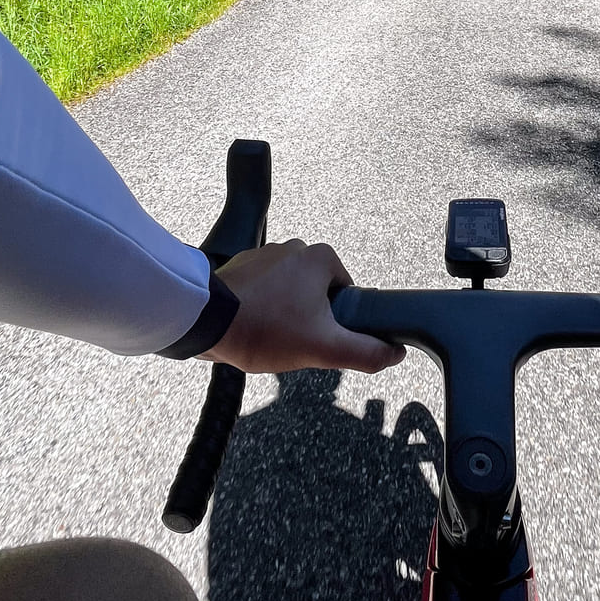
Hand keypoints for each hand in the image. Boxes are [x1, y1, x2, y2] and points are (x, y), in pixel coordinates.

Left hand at [201, 239, 406, 375]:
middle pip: (317, 294)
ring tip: (268, 336)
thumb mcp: (324, 348)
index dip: (338, 322)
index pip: (347, 294)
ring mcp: (264, 254)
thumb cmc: (264, 329)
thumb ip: (366, 352)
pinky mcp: (240, 266)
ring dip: (283, 314)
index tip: (319, 338)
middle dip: (309, 319)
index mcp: (321, 258)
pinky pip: (263, 291)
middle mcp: (295, 247)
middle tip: (293, 341)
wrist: (205, 322)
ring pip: (290, 293)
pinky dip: (261, 309)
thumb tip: (394, 353)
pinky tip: (251, 328)